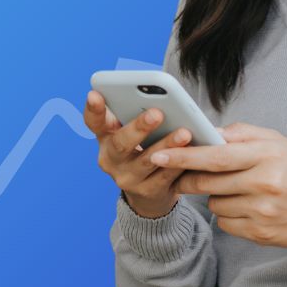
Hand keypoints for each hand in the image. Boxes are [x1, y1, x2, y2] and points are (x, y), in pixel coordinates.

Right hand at [84, 89, 193, 217]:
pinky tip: (192, 153)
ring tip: (184, 133)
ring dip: (167, 145)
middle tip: (157, 113)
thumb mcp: (131, 131)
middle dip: (139, 127)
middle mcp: (111, 159)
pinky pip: (166, 176)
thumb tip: (158, 95)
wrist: (148, 191)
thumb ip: (135, 113)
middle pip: (121, 143)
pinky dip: (179, 163)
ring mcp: (128, 179)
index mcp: (105, 137)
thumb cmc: (141, 147)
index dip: (93, 109)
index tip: (94, 94)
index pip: (94, 122)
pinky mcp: (148, 192)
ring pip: (148, 161)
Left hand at [150, 122, 286, 247]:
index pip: (215, 155)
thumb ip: (241, 133)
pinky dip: (227, 213)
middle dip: (187, 178)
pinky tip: (243, 205)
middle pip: (208, 182)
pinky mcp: (261, 234)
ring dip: (213, 196)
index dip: (183, 155)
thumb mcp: (276, 141)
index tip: (159, 153)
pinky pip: (225, 223)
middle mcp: (264, 183)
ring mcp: (262, 211)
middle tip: (180, 174)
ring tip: (233, 188)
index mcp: (266, 155)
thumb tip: (207, 131)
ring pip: (214, 203)